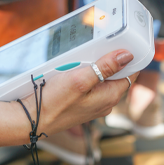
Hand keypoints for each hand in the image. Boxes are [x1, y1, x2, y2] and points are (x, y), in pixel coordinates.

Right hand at [23, 50, 138, 134]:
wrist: (32, 119)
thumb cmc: (54, 102)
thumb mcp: (81, 79)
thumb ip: (105, 67)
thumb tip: (127, 56)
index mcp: (110, 96)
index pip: (131, 74)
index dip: (130, 59)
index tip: (124, 45)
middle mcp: (106, 102)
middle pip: (118, 76)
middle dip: (112, 61)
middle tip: (100, 48)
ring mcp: (95, 104)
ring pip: (104, 80)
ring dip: (98, 68)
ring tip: (85, 58)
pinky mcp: (84, 104)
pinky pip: (93, 86)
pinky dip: (89, 75)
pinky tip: (77, 69)